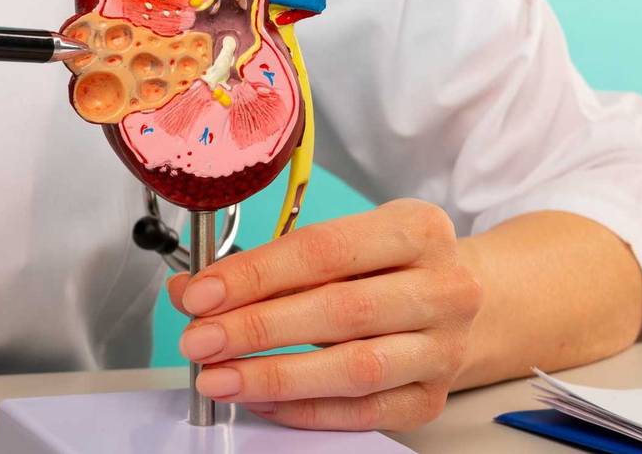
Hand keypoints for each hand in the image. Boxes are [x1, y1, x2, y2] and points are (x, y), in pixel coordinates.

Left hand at [167, 199, 482, 430]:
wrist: (452, 304)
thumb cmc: (383, 267)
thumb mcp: (337, 244)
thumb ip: (264, 265)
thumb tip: (189, 290)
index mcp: (417, 229)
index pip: (324, 251)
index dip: (255, 275)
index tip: (201, 294)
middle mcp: (443, 287)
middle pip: (340, 311)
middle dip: (257, 328)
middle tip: (199, 340)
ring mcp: (445, 348)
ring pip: (355, 368)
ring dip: (276, 376)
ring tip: (220, 378)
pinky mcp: (434, 398)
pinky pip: (363, 412)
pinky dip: (304, 409)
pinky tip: (260, 401)